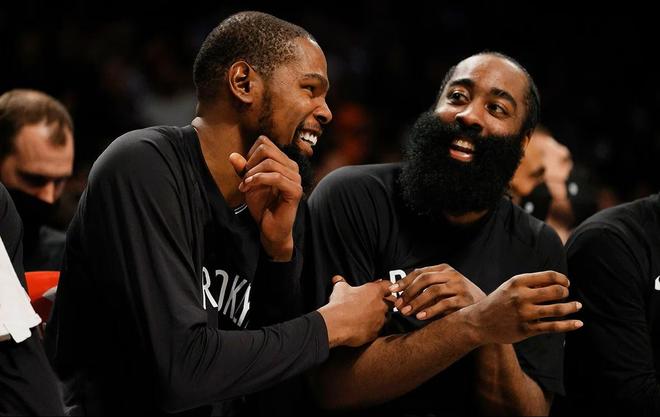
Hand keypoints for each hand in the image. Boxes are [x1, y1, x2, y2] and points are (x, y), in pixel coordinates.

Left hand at [229, 136, 302, 260]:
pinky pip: (276, 177)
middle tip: (244, 179)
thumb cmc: (262, 206)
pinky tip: (248, 188)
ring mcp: (296, 178)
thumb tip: (232, 155)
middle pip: (266, 149)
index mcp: (283, 162)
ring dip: (252, 174)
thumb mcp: (249, 184)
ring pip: (270, 163)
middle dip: (250, 163)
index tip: (245, 171)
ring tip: (245, 186)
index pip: (264, 142)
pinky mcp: (295, 190)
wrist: (270, 229)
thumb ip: (243, 170)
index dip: (250, 154)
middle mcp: (292, 167)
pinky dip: (258, 180)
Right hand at [318, 276, 393, 347]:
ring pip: (386, 317)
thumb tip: (337, 279)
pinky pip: (378, 330)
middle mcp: (381, 305)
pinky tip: (363, 327)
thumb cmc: (340, 304)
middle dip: (385, 302)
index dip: (385, 286)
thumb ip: (342, 282)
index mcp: (375, 291)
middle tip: (374, 303)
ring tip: (368, 316)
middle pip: (391, 302)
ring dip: (380, 316)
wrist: (336, 324)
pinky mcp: (375, 333)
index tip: (381, 288)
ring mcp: (379, 320)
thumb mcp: (340, 289)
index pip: (388, 286)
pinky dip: (373, 328)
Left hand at [389, 264, 485, 319]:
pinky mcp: (465, 299)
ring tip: (406, 312)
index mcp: (444, 269)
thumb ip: (424, 291)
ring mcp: (460, 286)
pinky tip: (420, 317)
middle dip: (408, 292)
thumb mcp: (441, 291)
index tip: (391, 291)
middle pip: (425, 279)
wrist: (484, 312)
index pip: (419, 272)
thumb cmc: (457, 301)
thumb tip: (400, 298)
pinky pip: (444, 304)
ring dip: (417, 302)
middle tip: (398, 305)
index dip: (404, 281)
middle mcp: (452, 275)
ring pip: (433, 291)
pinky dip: (430, 311)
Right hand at [463, 271, 582, 344]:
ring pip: (557, 309)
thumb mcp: (510, 287)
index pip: (548, 276)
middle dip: (565, 292)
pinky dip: (569, 325)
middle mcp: (521, 297)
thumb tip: (558, 283)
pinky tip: (578, 323)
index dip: (562, 279)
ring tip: (577, 306)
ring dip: (572, 307)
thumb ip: (531, 284)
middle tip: (567, 295)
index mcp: (517, 282)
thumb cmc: (498, 302)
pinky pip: (553, 327)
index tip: (566, 283)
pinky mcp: (527, 330)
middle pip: (556, 291)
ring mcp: (525, 314)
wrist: (479, 322)